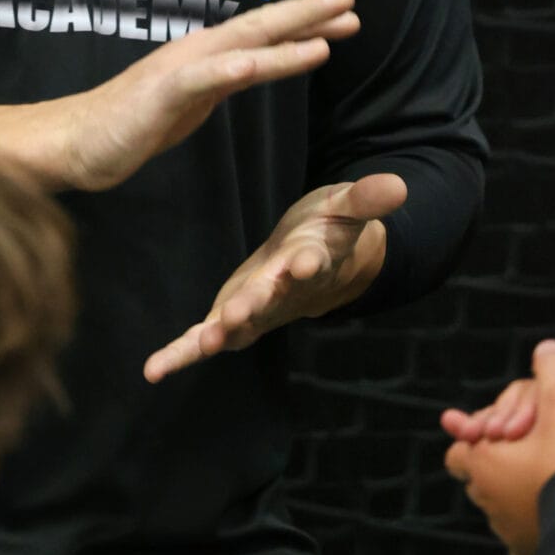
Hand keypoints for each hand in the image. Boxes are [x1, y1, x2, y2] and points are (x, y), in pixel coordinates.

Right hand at [0, 0, 359, 190]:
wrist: (75, 141)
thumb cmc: (126, 126)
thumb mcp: (185, 104)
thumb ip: (215, 86)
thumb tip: (244, 72)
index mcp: (204, 58)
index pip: (262, 35)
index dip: (303, 23)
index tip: (344, 14)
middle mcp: (197, 53)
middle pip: (261, 28)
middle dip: (308, 14)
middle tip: (351, 0)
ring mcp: (180, 69)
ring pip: (243, 46)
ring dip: (288, 36)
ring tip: (331, 30)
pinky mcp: (164, 92)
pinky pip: (209, 77)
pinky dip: (241, 65)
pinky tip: (268, 61)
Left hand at [143, 171, 405, 379]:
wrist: (312, 263)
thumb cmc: (327, 229)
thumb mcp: (346, 206)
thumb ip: (366, 198)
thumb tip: (399, 185)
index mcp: (312, 261)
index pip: (313, 263)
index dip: (309, 264)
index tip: (304, 263)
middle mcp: (284, 293)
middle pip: (271, 300)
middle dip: (255, 305)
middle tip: (239, 313)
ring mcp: (257, 310)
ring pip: (238, 326)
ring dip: (221, 334)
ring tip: (205, 343)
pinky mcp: (231, 318)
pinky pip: (203, 339)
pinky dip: (180, 354)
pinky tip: (154, 370)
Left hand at [443, 341, 554, 554]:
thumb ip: (552, 371)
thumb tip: (547, 347)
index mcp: (483, 462)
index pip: (458, 450)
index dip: (473, 438)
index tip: (490, 434)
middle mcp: (486, 499)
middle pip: (479, 478)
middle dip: (496, 466)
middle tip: (526, 453)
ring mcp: (506, 530)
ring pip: (501, 506)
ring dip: (515, 494)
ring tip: (547, 481)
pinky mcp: (528, 552)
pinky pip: (522, 535)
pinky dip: (533, 522)